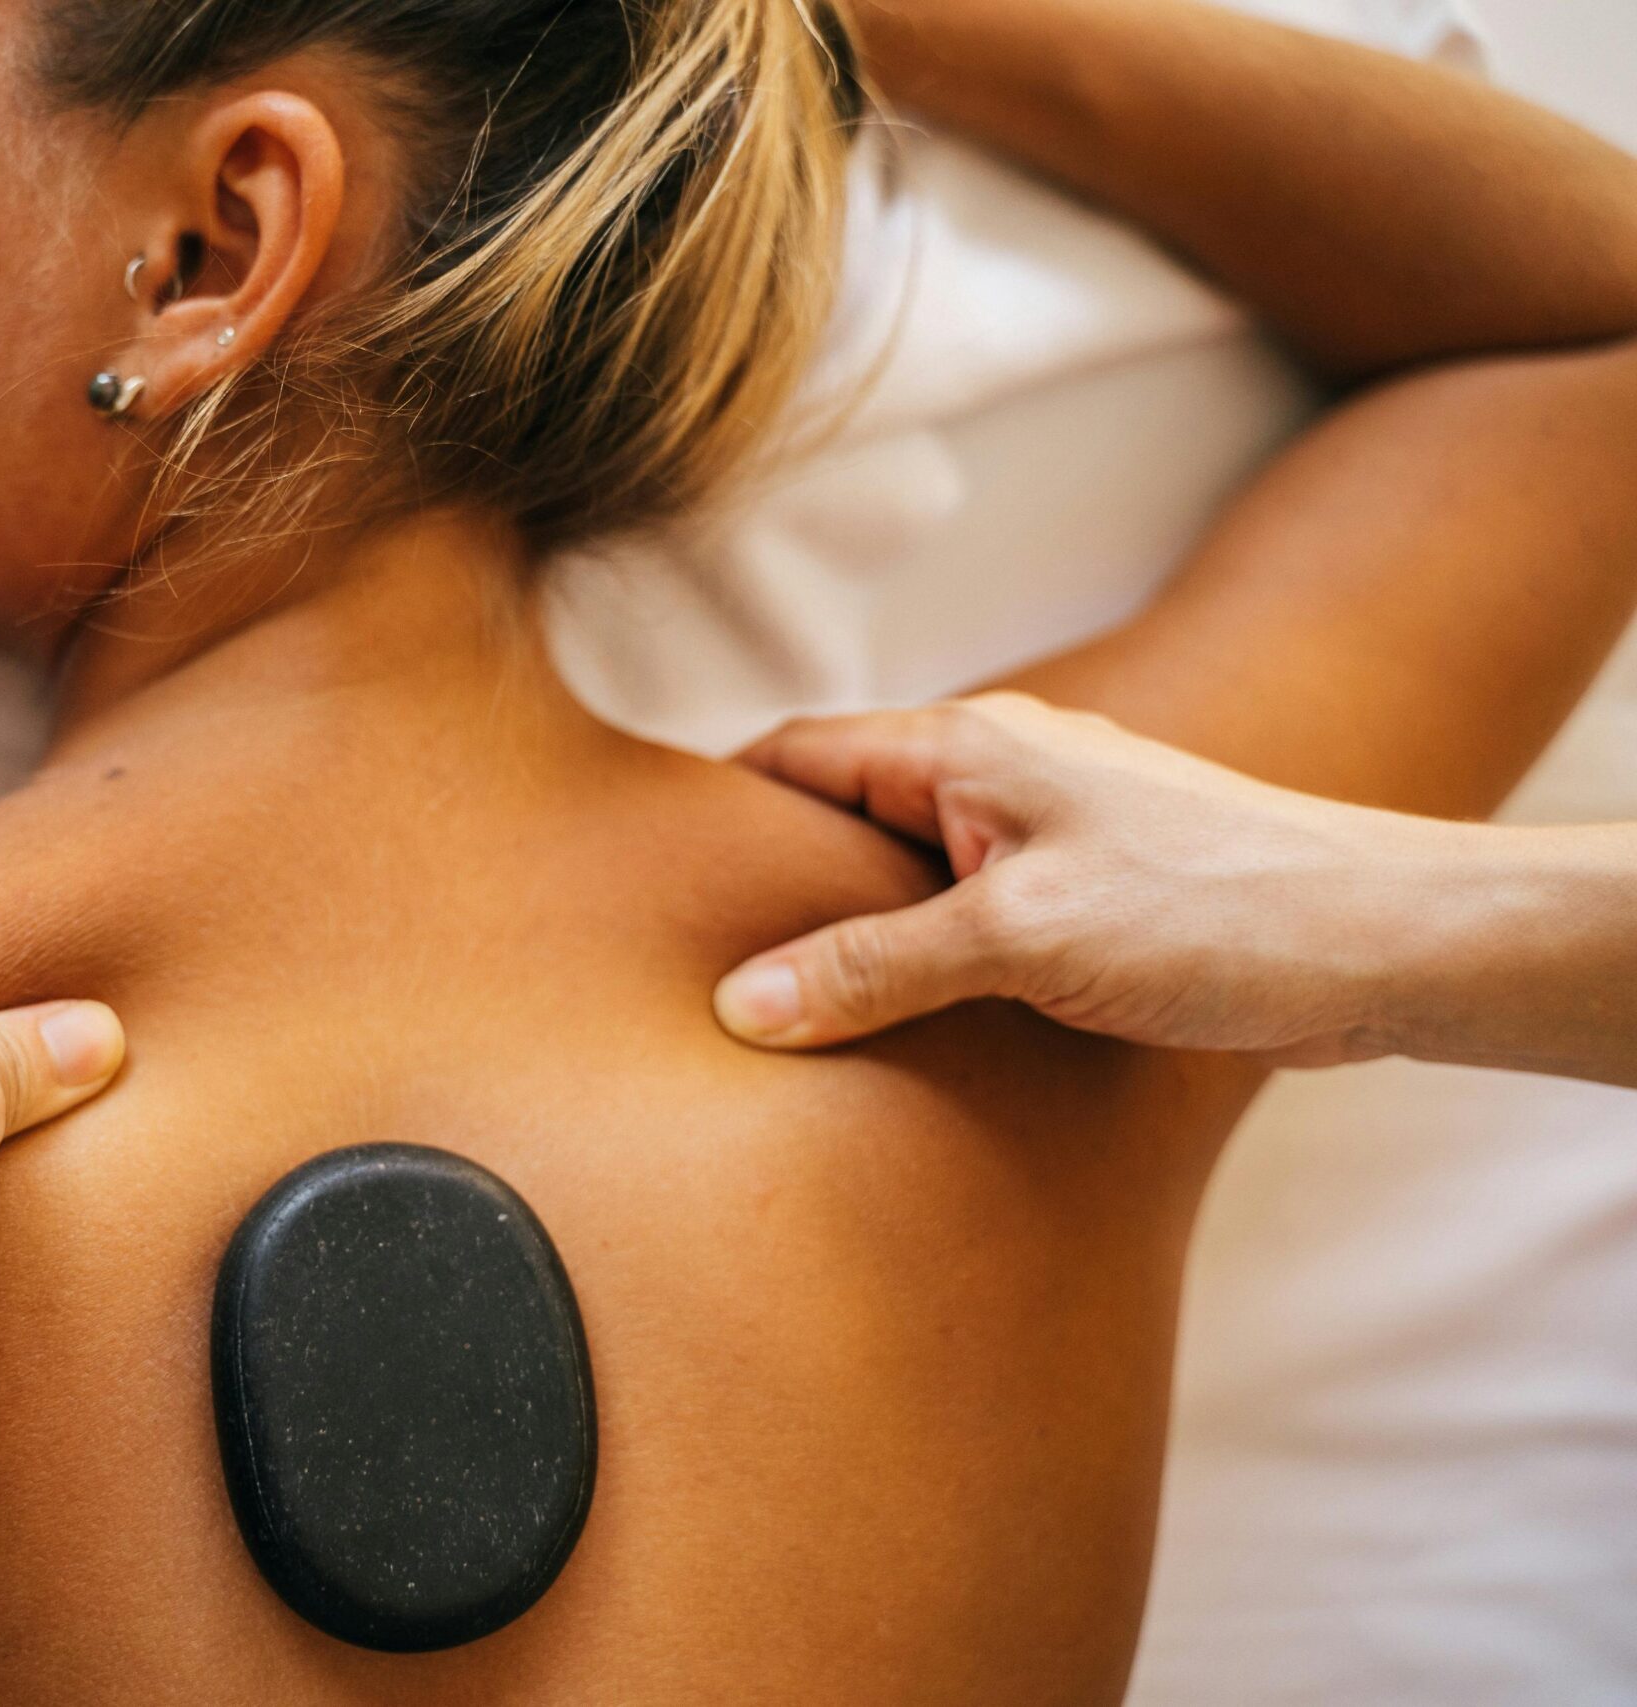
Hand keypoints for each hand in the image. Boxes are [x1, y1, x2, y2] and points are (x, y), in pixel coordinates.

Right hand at [712, 692, 1463, 1064]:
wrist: (1380, 944)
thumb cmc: (1210, 911)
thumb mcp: (1014, 939)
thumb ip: (871, 968)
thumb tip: (741, 1004)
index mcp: (967, 746)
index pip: (799, 753)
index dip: (719, 808)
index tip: (649, 875)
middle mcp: (999, 774)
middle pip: (845, 816)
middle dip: (776, 885)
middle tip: (693, 963)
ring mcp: (1046, 836)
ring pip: (908, 877)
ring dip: (856, 937)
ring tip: (783, 1015)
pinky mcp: (1089, 900)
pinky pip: (970, 922)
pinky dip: (925, 966)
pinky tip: (902, 1033)